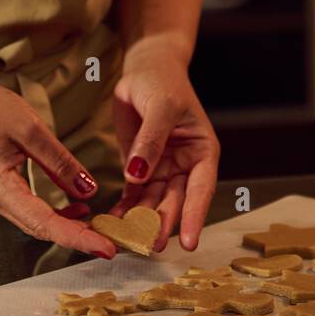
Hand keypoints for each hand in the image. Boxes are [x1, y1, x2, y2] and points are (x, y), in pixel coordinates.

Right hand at [0, 75, 116, 257]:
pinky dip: (56, 214)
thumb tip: (89, 190)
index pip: (45, 223)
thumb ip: (60, 162)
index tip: (106, 247)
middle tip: (112, 241)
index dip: (78, 238)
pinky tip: (77, 207)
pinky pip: (32, 210)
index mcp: (0, 188)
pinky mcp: (1, 190)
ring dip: (68, 227)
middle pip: (42, 229)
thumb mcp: (30, 128)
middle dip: (78, 237)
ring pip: (37, 223)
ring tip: (100, 226)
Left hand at [110, 42, 219, 251]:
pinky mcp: (139, 169)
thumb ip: (151, 141)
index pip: (201, 189)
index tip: (188, 242)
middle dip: (163, 224)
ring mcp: (162, 170)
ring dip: (141, 221)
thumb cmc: (163, 83)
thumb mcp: (161, 107)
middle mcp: (185, 166)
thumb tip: (138, 175)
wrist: (147, 69)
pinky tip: (111, 223)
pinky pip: (132, 195)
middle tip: (150, 246)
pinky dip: (123, 209)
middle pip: (175, 201)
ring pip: (153, 203)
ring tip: (127, 241)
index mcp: (203, 152)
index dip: (194, 216)